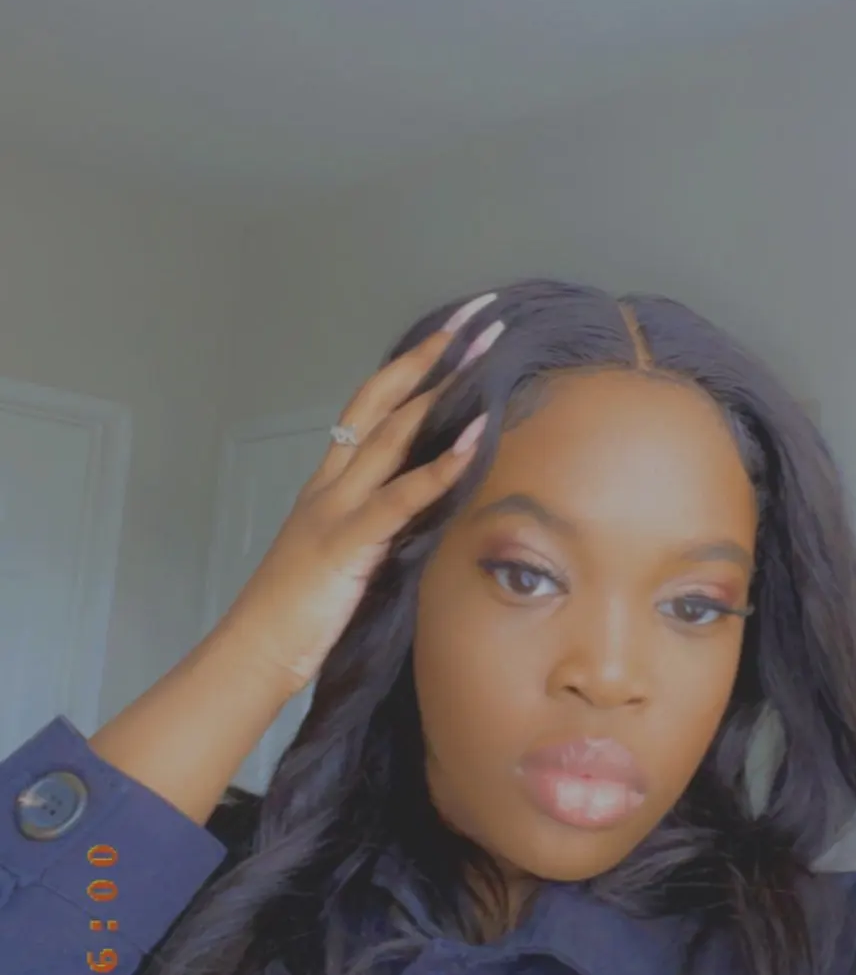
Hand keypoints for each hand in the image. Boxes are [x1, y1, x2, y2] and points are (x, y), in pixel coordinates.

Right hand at [217, 294, 499, 697]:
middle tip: (473, 321)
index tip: (447, 338)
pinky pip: (400, 498)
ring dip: (440, 394)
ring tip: (483, 358)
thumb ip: (377, 528)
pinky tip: (476, 441)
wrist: (253, 653)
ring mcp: (335, 510)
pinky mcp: (346, 543)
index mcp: (328, 487)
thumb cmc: (297, 616)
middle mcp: (329, 486)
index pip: (369, 412)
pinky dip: (440, 467)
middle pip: (379, 404)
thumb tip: (424, 512)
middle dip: (427, 359)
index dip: (406, 371)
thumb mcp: (344, 558)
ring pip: (390, 435)